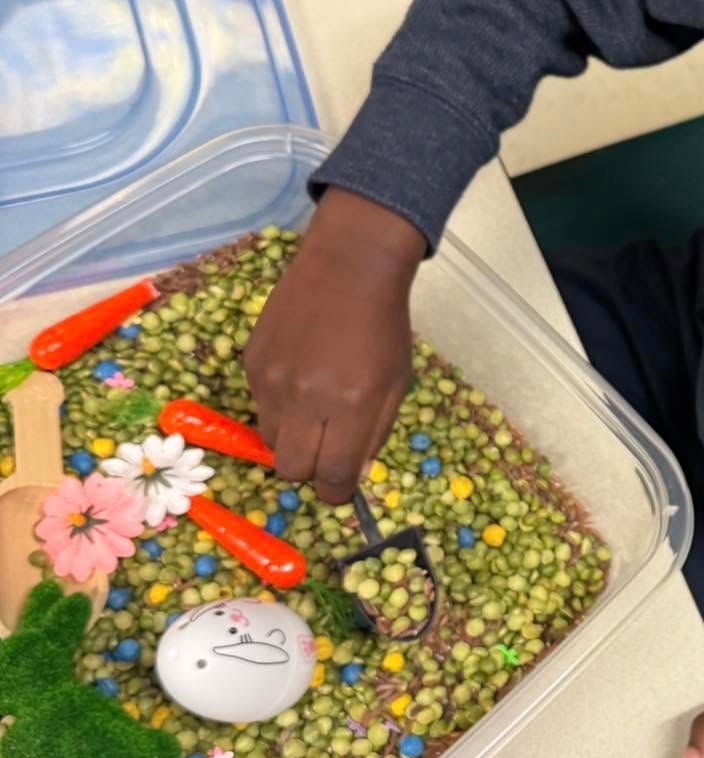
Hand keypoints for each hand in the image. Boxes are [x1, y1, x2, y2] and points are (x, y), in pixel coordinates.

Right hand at [244, 189, 424, 504]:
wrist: (348, 265)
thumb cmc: (384, 325)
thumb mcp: (397, 383)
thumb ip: (374, 433)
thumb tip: (350, 474)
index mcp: (350, 406)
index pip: (331, 478)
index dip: (335, 491)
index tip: (339, 486)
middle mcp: (305, 398)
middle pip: (291, 470)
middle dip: (310, 469)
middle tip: (324, 448)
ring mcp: (272, 380)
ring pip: (270, 440)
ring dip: (291, 436)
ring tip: (313, 405)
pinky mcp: (251, 362)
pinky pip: (259, 405)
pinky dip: (278, 403)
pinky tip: (299, 372)